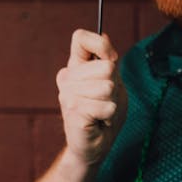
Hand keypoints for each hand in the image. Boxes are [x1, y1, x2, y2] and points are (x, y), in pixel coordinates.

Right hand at [56, 30, 125, 164]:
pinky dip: (109, 115)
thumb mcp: (113, 83)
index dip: (101, 45)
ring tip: (102, 112)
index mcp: (75, 67)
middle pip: (106, 66)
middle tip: (106, 101)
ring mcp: (67, 94)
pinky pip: (106, 106)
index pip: (80, 38)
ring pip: (107, 87)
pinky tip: (98, 122)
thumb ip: (108, 61)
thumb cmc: (104, 114)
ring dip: (112, 103)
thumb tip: (104, 34)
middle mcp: (67, 78)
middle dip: (114, 86)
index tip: (110, 61)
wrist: (95, 146)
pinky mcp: (73, 112)